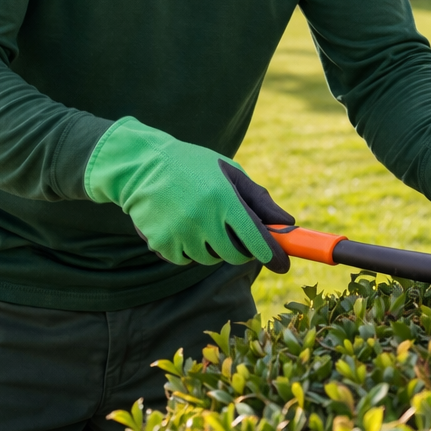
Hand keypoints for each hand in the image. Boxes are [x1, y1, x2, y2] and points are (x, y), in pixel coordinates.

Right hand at [83, 117, 293, 271]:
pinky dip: (187, 248)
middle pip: (235, 255)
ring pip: (209, 259)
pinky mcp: (161, 244)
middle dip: (240, 249)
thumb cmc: (194, 167)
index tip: (282, 264)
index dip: (272, 254)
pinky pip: (185, 259)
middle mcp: (202, 218)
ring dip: (210, 247)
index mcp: (223, 197)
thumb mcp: (229, 173)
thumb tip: (288, 223)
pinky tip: (178, 224)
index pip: (255, 237)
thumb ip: (259, 200)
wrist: (141, 165)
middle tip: (232, 232)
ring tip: (198, 219)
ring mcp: (180, 233)